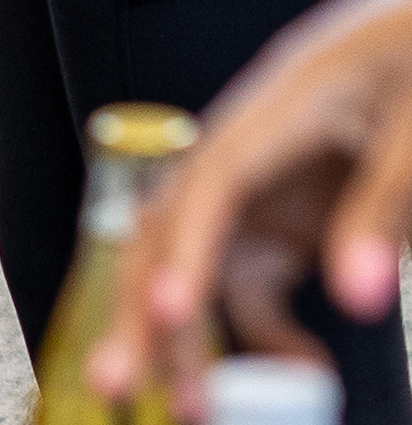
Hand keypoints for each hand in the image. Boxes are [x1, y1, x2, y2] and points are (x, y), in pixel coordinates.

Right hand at [90, 0, 411, 409]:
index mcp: (279, 106)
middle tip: (117, 381)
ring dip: (191, 331)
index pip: (213, 182)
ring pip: (198, 260)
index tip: (165, 312)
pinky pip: (250, 275)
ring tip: (198, 406)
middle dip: (140, 304)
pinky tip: (304, 365)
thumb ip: (384, 209)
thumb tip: (356, 297)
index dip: (184, 248)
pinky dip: (262, 328)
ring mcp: (263, 180)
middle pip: (174, 224)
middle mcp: (251, 145)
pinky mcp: (285, 209)